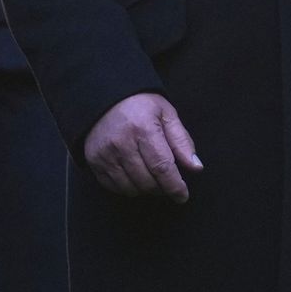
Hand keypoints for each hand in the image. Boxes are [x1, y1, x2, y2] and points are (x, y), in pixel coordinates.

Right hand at [83, 93, 201, 201]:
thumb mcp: (166, 115)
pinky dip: (128, 188)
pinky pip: (114, 187)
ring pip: (131, 188)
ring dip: (145, 190)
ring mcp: (105, 154)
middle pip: (147, 182)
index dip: (175, 186)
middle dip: (162, 188)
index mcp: (143, 128)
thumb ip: (182, 142)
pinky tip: (135, 177)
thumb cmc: (141, 105)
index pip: (162, 167)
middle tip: (168, 183)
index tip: (183, 196)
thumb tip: (196, 168)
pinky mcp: (94, 161)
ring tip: (152, 178)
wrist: (106, 95)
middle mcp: (121, 143)